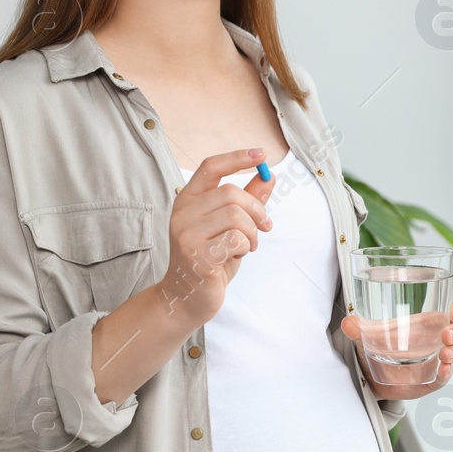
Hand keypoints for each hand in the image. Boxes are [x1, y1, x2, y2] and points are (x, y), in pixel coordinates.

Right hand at [155, 147, 276, 328]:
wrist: (187, 297)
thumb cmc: (209, 260)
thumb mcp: (230, 227)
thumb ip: (247, 201)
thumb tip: (270, 176)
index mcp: (188, 200)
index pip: (211, 167)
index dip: (237, 158)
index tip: (261, 154)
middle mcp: (183, 213)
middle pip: (231, 193)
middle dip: (256, 210)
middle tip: (265, 227)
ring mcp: (187, 234)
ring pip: (236, 216)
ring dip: (252, 232)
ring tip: (248, 246)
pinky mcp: (197, 256)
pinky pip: (236, 240)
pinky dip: (246, 247)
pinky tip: (238, 257)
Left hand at [340, 298, 452, 400]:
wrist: (370, 374)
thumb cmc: (377, 345)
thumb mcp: (367, 333)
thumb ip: (357, 328)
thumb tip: (347, 323)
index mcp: (427, 321)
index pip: (451, 309)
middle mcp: (435, 338)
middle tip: (447, 334)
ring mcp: (435, 359)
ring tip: (445, 354)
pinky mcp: (430, 379)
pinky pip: (444, 377)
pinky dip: (447, 374)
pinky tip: (444, 369)